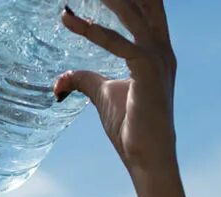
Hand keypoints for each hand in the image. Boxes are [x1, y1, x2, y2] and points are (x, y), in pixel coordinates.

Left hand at [55, 1, 177, 180]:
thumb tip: (58, 81)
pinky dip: (95, 32)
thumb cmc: (130, 127)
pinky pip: (120, 44)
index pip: (146, 6)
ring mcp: (159, 59)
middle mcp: (162, 48)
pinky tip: (70, 20)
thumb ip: (83, 80)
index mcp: (157, 49)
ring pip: (133, 14)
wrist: (147, 157)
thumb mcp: (101, 96)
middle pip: (145, 1)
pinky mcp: (149, 73)